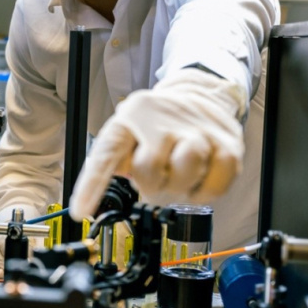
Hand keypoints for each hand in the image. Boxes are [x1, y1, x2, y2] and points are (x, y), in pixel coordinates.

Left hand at [70, 68, 245, 219]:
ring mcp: (197, 129)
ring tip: (177, 178)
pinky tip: (198, 180)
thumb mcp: (128, 132)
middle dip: (150, 186)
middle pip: (150, 167)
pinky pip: (216, 182)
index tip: (81, 212)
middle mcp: (162, 118)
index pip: (107, 153)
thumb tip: (101, 195)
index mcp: (130, 117)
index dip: (92, 186)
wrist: (202, 96)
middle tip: (155, 183)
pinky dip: (206, 192)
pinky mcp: (226, 143)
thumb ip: (115, 160)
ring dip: (179, 187)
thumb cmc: (158, 123)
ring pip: (185, 170)